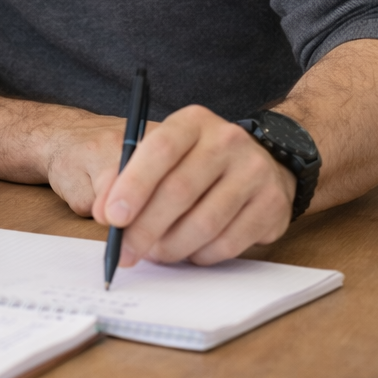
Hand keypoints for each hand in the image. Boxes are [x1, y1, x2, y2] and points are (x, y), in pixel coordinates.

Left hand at [47, 105, 295, 265]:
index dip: (133, 185)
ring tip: (155, 254)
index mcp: (193, 121)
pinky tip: (189, 252)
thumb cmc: (195, 163)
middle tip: (125, 252)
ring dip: (172, 247)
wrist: (260, 165)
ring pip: (204, 223)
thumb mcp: (161, 156)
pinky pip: (228, 243)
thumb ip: (126, 178)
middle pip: (179, 191)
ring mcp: (254, 171)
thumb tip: (104, 214)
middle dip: (145, 228)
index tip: (112, 217)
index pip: (160, 149)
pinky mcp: (273, 204)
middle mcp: (227, 140)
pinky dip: (201, 255)